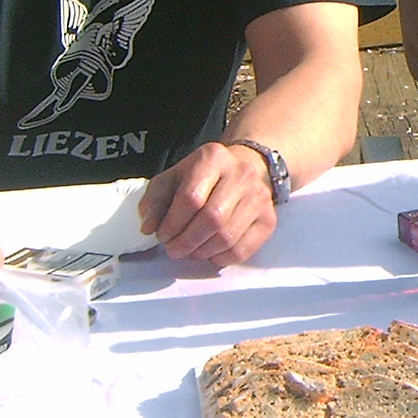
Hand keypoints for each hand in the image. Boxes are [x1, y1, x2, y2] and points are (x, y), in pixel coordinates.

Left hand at [140, 141, 280, 264]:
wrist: (244, 169)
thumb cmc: (202, 178)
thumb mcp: (173, 178)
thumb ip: (155, 200)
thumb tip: (148, 227)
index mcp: (212, 158)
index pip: (191, 198)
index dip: (172, 223)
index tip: (162, 235)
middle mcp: (241, 174)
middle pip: (212, 218)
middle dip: (186, 242)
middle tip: (173, 250)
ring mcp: (259, 197)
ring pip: (227, 237)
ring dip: (201, 252)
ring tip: (189, 252)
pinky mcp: (269, 219)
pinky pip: (243, 250)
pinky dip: (221, 259)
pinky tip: (210, 253)